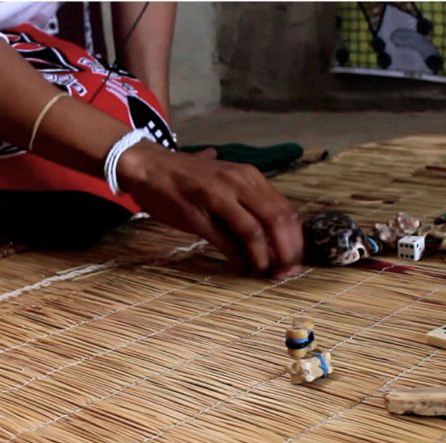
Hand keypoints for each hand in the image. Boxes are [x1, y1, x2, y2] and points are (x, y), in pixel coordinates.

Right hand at [118, 141, 303, 276]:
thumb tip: (275, 232)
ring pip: (254, 231)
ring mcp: (217, 197)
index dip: (295, 239)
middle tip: (286, 273)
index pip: (286, 209)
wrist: (149, 167)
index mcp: (249, 176)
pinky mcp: (196, 215)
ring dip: (263, 258)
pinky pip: (225, 240)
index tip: (295, 260)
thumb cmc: (189, 178)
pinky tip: (240, 268)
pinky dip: (237, 258)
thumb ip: (249, 201)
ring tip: (264, 273)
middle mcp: (239, 183)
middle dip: (286, 251)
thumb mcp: (226, 181)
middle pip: (276, 220)